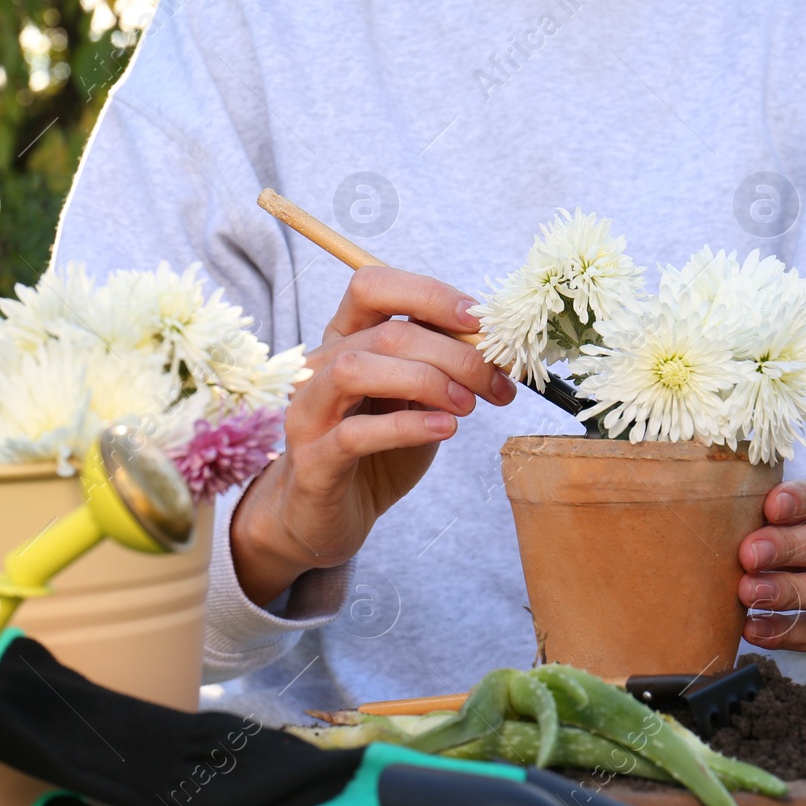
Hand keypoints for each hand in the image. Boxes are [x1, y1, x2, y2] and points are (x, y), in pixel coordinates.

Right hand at [230, 266, 515, 602]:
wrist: (331, 518)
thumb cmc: (378, 453)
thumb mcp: (417, 401)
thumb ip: (441, 368)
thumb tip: (496, 345)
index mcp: (344, 341)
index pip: (372, 286)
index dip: (429, 295)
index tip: (479, 322)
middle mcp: (318, 369)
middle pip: (384, 335)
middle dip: (453, 354)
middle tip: (496, 382)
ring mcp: (309, 415)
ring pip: (355, 371)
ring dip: (425, 381)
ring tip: (467, 405)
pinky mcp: (313, 463)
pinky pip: (353, 434)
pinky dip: (406, 427)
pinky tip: (445, 428)